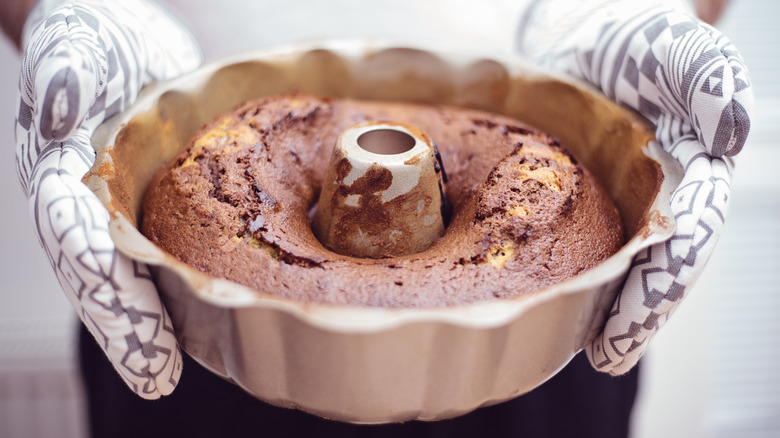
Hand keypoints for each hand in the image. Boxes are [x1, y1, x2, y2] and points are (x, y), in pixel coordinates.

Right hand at [15, 0, 200, 397]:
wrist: (113, 25)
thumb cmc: (83, 38)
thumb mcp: (69, 57)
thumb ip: (61, 86)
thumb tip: (61, 115)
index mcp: (68, 186)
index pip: (88, 259)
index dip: (117, 313)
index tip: (147, 363)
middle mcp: (100, 204)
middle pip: (118, 277)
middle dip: (139, 329)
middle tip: (160, 377)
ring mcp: (134, 201)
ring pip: (150, 264)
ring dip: (173, 308)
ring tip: (202, 351)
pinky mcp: (168, 190)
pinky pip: (183, 234)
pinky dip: (203, 265)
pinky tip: (236, 289)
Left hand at [516, 0, 752, 373]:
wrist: (584, 32)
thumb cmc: (638, 40)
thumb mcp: (678, 50)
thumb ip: (710, 80)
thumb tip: (733, 132)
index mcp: (685, 178)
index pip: (681, 244)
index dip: (659, 292)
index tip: (630, 332)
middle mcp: (651, 198)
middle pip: (647, 266)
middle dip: (631, 314)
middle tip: (606, 354)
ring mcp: (611, 200)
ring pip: (610, 260)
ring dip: (596, 304)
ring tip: (573, 343)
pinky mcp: (568, 194)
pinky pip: (565, 235)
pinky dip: (557, 267)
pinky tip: (536, 294)